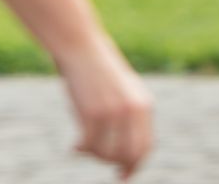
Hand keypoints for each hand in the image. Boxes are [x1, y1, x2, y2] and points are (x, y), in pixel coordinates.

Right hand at [59, 40, 154, 177]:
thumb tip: (127, 154)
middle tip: (99, 161)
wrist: (82, 48)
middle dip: (113, 163)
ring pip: (107, 153)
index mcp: (144, 105)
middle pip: (129, 155)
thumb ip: (130, 117)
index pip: (145, 147)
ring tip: (83, 147)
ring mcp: (114, 112)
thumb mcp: (123, 92)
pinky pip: (89, 145)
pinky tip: (73, 145)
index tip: (122, 176)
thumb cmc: (99, 71)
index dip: (134, 165)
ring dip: (94, 156)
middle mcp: (134, 111)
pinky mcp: (94, 112)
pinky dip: (81, 149)